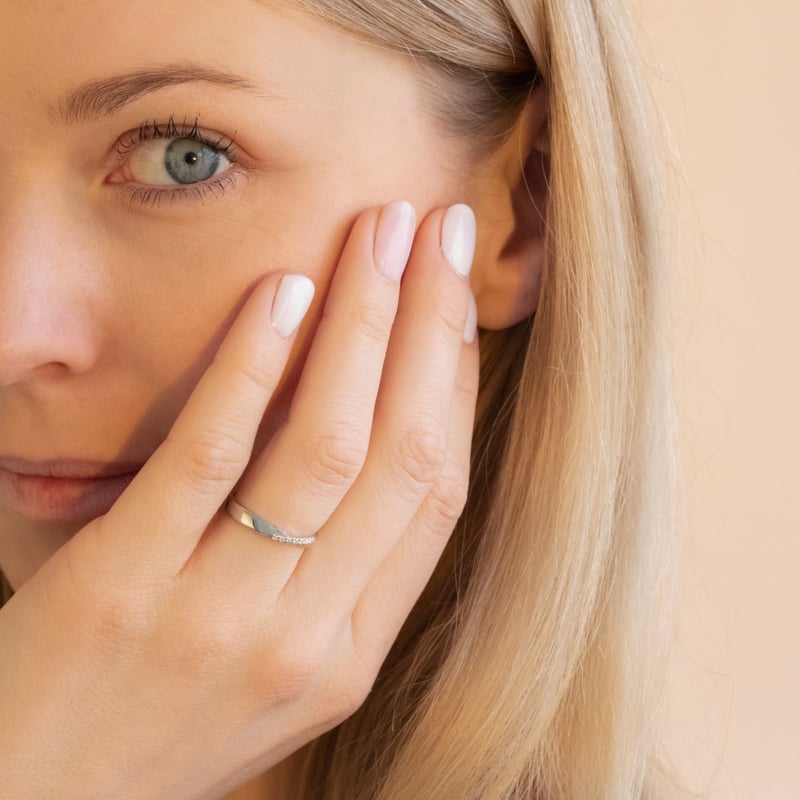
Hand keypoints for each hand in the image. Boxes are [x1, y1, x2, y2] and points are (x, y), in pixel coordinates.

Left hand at [0, 202, 478, 799]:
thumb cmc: (161, 723)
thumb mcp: (278, 667)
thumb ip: (335, 574)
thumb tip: (377, 441)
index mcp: (353, 654)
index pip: (436, 492)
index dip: (457, 380)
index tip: (460, 297)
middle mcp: (308, 638)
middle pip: (401, 454)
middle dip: (431, 326)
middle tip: (439, 228)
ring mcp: (221, 617)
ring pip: (327, 445)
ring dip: (363, 325)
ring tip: (378, 232)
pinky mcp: (127, 590)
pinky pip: (210, 457)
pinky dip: (254, 367)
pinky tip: (283, 292)